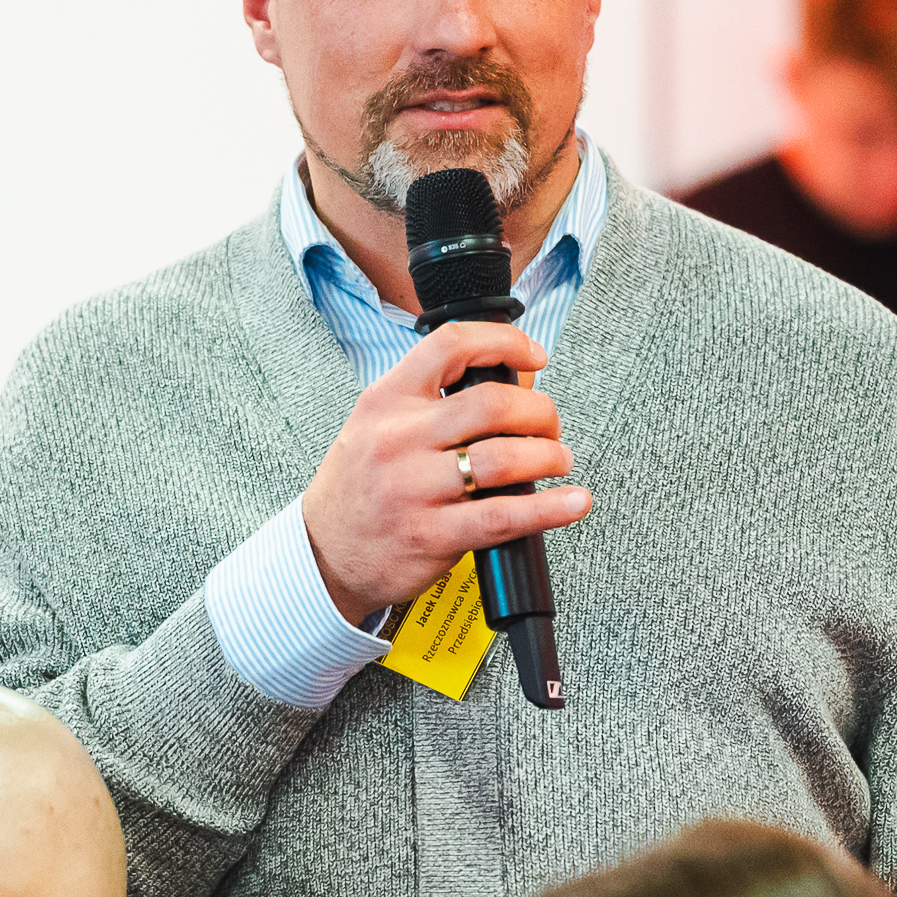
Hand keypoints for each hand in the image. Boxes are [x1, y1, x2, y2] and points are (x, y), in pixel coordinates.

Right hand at [296, 320, 589, 621]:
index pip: (450, 346)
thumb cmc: (361, 488)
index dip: (505, 342)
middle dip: (540, 412)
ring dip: (549, 456)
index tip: (535, 356)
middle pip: (491, 404)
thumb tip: (514, 384)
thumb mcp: (377, 426)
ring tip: (558, 460)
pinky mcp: (432, 534)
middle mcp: (398, 439)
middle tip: (550, 426)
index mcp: (386, 401)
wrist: (323, 554)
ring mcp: (414, 489)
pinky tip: (573, 503)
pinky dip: (551, 508)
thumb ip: (431, 402)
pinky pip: (505, 516)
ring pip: (504, 459)